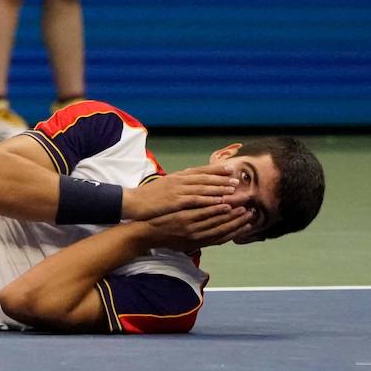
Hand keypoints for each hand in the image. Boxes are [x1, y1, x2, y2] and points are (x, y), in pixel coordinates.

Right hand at [122, 164, 237, 220]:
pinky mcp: (176, 200)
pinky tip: (219, 201)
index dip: (216, 169)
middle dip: (222, 178)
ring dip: (219, 188)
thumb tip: (189, 180)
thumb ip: (178, 182)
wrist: (133, 201)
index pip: (200, 170)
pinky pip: (196, 199)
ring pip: (203, 187)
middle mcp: (179, 180)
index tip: (229, 168)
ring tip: (233, 190)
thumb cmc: (148, 196)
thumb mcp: (164, 185)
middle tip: (236, 179)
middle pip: (205, 177)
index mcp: (177, 176)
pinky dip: (209, 200)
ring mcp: (178, 190)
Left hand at [144, 202, 255, 252]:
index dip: (238, 231)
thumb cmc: (165, 237)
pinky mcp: (182, 219)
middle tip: (252, 213)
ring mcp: (190, 228)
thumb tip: (214, 233)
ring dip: (231, 215)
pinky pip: (201, 213)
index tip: (249, 224)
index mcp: (199, 242)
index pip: (223, 237)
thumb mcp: (185, 242)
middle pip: (223, 229)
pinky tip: (224, 204)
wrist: (145, 235)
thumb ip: (200, 237)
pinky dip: (214, 209)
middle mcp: (197, 237)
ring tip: (243, 207)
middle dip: (239, 222)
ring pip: (215, 221)